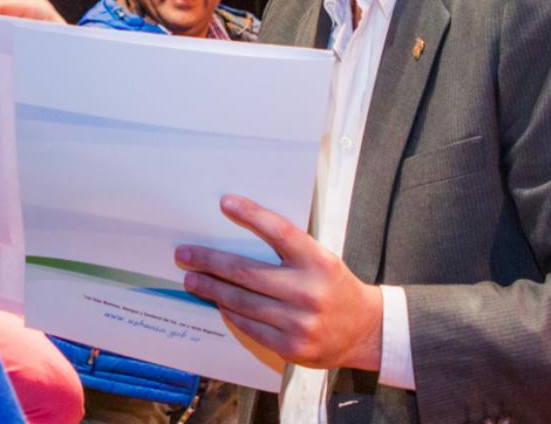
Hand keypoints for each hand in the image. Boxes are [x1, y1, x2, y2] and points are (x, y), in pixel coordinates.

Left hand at [174, 194, 382, 370]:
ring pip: (242, 301)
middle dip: (209, 262)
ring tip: (192, 278)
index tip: (225, 203)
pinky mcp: (292, 346)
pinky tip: (217, 302)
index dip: (251, 215)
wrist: (365, 330)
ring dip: (211, 288)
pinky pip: (250, 326)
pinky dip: (230, 312)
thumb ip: (288, 248)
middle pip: (247, 272)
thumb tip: (238, 233)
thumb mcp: (320, 259)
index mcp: (318, 261)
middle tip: (185, 254)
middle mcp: (309, 290)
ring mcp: (300, 322)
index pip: (280, 231)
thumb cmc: (334, 286)